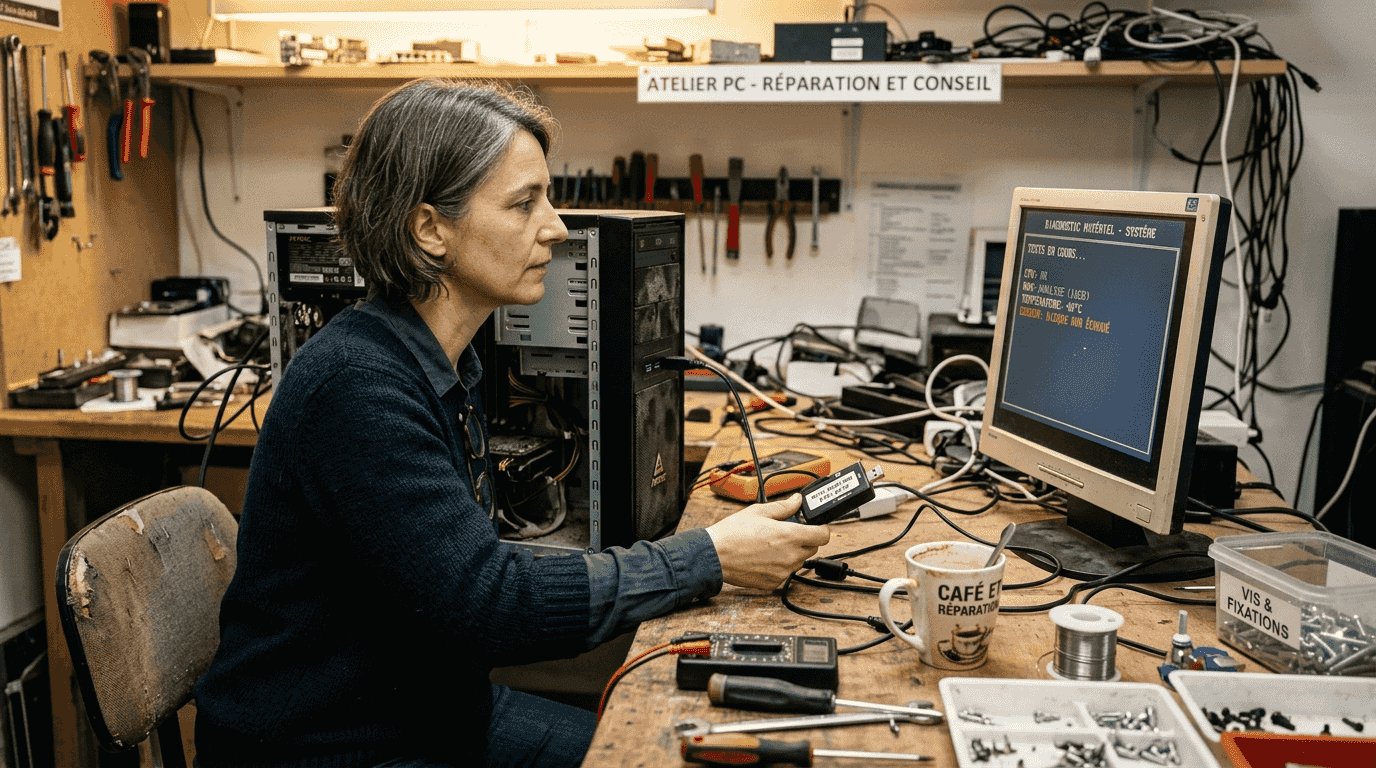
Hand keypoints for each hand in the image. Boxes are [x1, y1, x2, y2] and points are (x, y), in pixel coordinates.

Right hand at [705, 494, 830, 590]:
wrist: (715, 555)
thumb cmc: (733, 533)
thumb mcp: (759, 512)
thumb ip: (783, 507)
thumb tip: (796, 501)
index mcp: (790, 536)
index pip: (823, 536)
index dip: (821, 529)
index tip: (815, 526)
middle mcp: (790, 556)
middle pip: (812, 548)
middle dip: (804, 539)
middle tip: (787, 532)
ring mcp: (782, 572)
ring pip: (799, 561)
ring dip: (792, 552)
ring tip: (771, 544)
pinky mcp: (774, 583)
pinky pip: (785, 573)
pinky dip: (780, 565)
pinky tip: (764, 557)